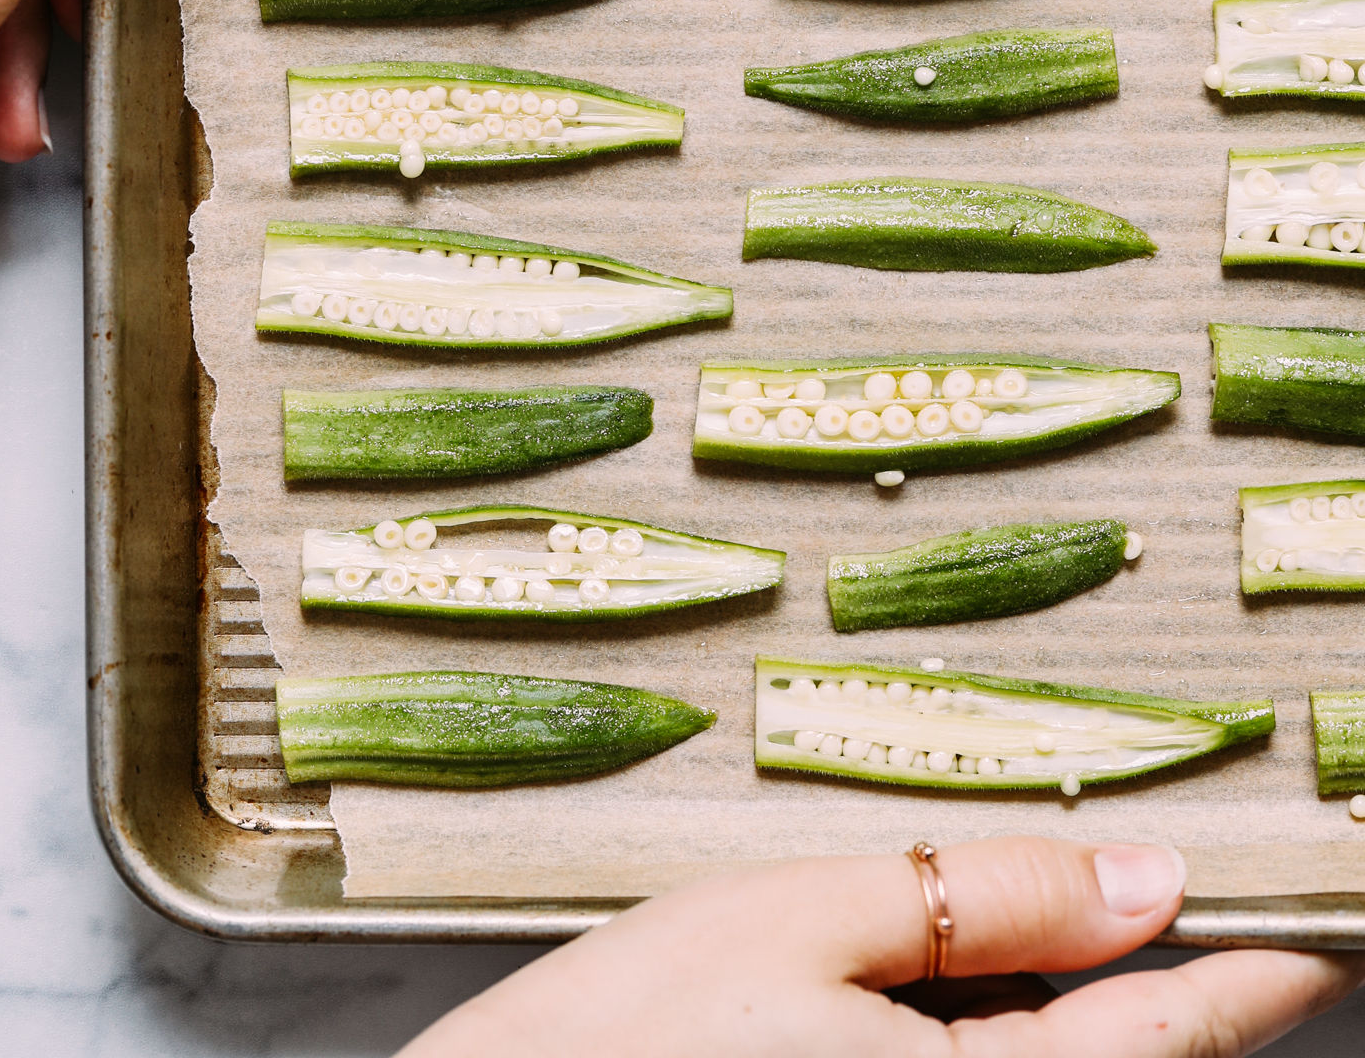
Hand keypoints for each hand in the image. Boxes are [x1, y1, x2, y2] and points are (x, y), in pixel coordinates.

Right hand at [400, 836, 1363, 1056]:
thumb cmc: (620, 1038)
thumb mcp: (801, 919)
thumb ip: (982, 897)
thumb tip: (1142, 876)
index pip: (1164, 1042)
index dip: (1250, 981)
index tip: (1314, 936)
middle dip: (1170, 1009)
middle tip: (1184, 912)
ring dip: (1086, 1032)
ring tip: (1061, 947)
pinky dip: (1007, 1054)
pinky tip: (967, 1003)